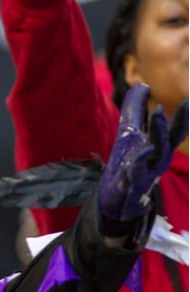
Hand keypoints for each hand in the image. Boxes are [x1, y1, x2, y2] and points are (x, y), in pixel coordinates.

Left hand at [98, 83, 187, 232]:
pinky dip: (140, 160)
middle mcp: (156, 159)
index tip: (189, 100)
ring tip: (157, 116)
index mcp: (158, 148)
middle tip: (172, 106)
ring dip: (156, 135)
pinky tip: (142, 149)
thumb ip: (135, 111)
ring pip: (155, 153)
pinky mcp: (131, 184)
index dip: (183, 117)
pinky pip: (137, 171)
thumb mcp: (129, 135)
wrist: (115, 200)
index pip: (174, 131)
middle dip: (170, 124)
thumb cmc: (126, 164)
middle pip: (167, 141)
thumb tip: (142, 85)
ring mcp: (146, 172)